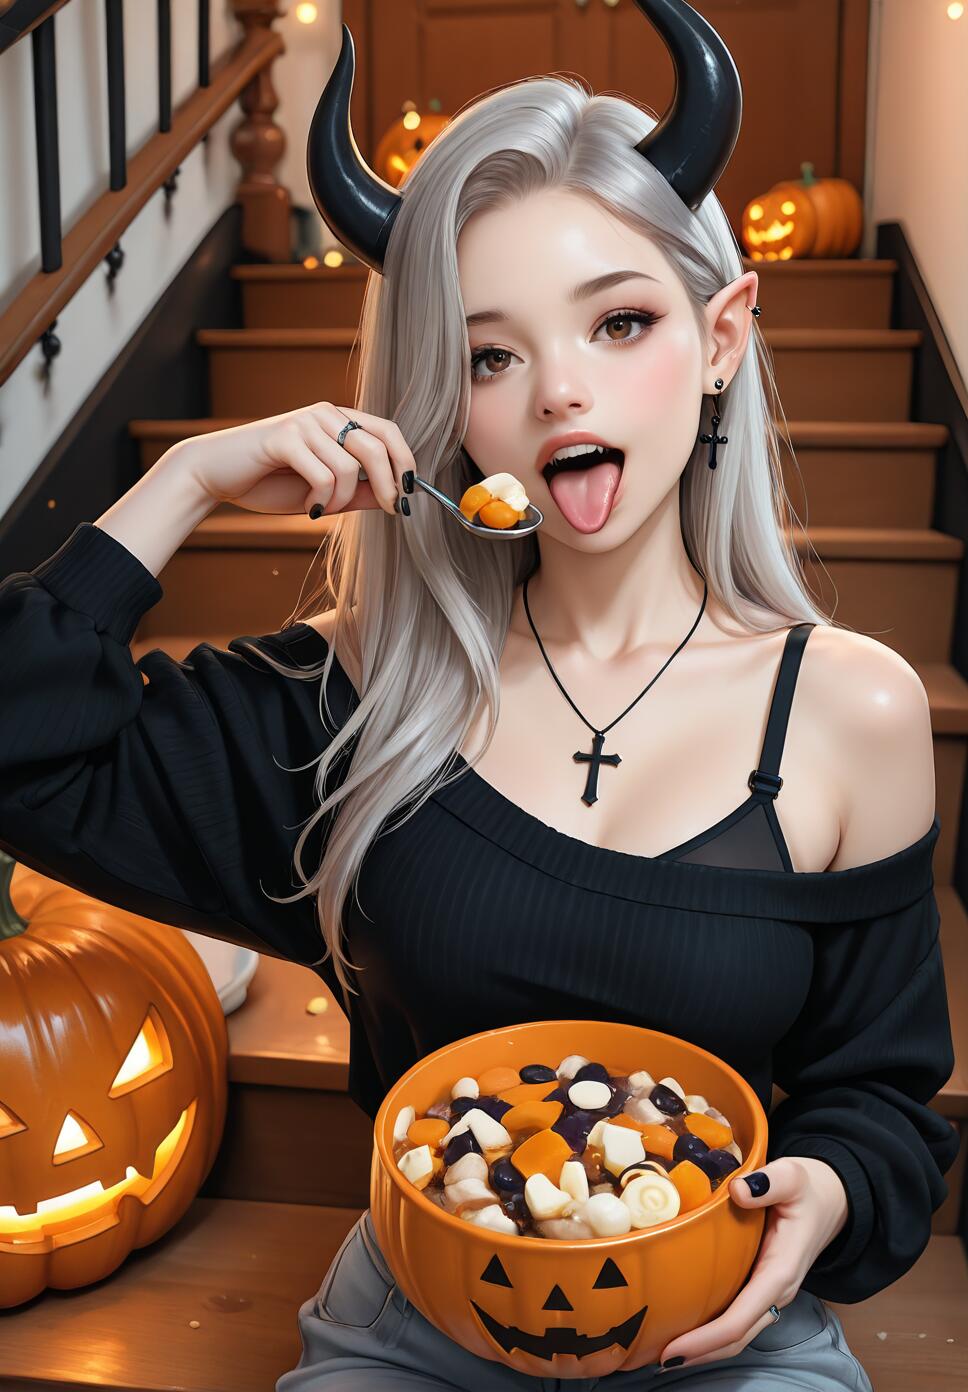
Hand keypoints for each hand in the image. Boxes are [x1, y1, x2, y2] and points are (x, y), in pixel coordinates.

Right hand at [175, 403, 415, 517]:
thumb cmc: (268, 482)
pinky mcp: (285, 438)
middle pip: (378, 447)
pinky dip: (322, 500)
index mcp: (337, 420)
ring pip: (349, 468)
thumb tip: (394, 498)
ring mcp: (304, 423)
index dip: (406, 462)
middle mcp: (324, 414)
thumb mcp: (324, 492)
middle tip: (392, 510)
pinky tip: (309, 508)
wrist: (215, 475)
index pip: (388, 431)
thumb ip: (357, 492)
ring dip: (342, 500)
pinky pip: (323, 475)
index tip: (410, 495)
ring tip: (322, 510)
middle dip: (390, 484)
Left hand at [655, 1156, 849, 1370]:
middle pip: (736, 1337)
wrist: (829, 1200)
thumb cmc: (808, 1190)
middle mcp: (775, 1292)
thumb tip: (739, 1189)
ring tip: (660, 1350)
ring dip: (703, 1347)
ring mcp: (769, 1294)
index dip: (707, 1339)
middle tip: (653, 1357)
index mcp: (780, 1271)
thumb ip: (769, 1182)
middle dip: (699, 1353)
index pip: (741, 1318)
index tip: (673, 1349)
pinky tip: (684, 1324)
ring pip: (737, 1333)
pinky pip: (736, 1317)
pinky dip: (711, 1330)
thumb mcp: (793, 1176)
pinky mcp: (760, 1287)